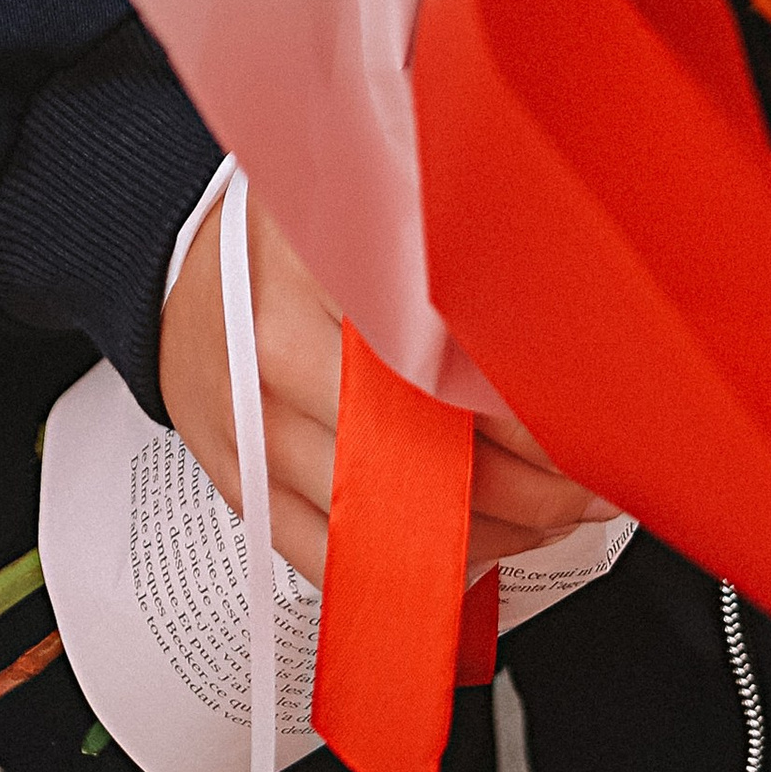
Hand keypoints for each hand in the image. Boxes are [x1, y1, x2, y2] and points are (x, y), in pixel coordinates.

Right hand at [158, 184, 601, 587]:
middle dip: (529, 485)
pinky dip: (415, 569)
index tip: (589, 421)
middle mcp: (276, 354)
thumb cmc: (289, 241)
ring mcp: (254, 433)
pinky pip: (338, 562)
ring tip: (554, 513)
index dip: (527, 409)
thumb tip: (566, 298)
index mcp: (316, 264)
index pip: (444, 357)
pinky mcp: (244, 493)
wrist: (180, 276)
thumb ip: (450, 245)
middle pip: (424, 452)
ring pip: (389, 521)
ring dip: (491, 534)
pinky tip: (472, 546)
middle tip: (590, 480)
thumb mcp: (367, 203)